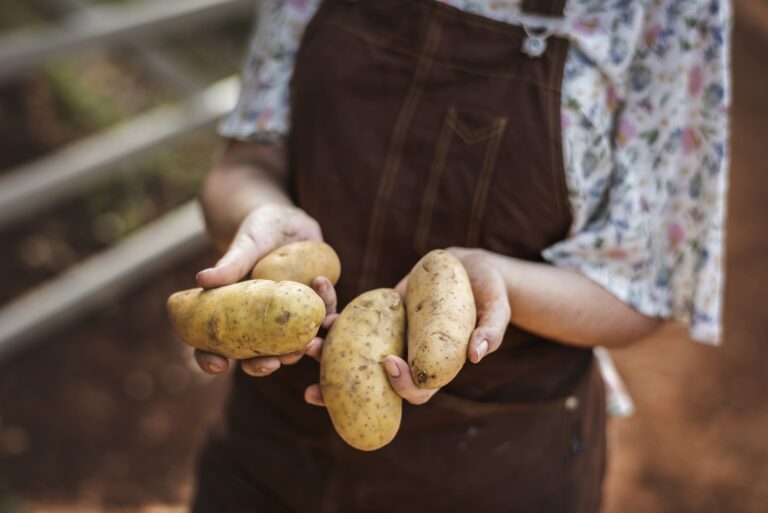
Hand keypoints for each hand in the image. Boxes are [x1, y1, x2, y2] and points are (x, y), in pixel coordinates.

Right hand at [192, 204, 336, 375]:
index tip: (219, 365)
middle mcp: (260, 324)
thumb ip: (230, 264)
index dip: (212, 360)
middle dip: (264, 365)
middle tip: (273, 362)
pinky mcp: (314, 307)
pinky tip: (322, 282)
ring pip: (294, 345)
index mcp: (234, 314)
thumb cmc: (258, 233)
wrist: (289, 222)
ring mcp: (289, 319)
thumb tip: (201, 279)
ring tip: (311, 338)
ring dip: (304, 347)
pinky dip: (326, 303)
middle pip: (256, 357)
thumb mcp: (246, 246)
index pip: (216, 347)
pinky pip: (323, 313)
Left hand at [303, 247, 510, 406]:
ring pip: (354, 357)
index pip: (416, 391)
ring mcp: (389, 339)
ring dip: (327, 355)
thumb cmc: (489, 290)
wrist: (469, 267)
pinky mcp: (377, 317)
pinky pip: (352, 324)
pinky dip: (333, 319)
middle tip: (314, 389)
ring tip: (306, 346)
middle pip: (374, 385)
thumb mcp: (497, 307)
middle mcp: (408, 358)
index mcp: (436, 366)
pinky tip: (318, 307)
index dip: (401, 385)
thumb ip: (492, 330)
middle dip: (343, 390)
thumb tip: (479, 354)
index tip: (389, 363)